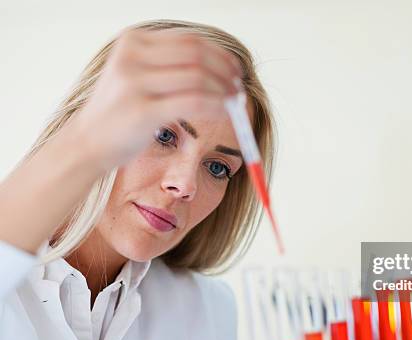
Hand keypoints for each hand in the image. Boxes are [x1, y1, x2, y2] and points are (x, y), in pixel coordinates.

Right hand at [63, 29, 241, 170]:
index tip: (235, 70)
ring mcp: (135, 82)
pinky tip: (225, 112)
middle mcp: (132, 56)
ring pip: (198, 77)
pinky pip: (194, 101)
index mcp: (133, 41)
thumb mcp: (137, 75)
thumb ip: (170, 65)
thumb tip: (220, 65)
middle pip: (196, 55)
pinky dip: (216, 105)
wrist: (87, 143)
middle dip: (225, 71)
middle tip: (239, 87)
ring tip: (235, 102)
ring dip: (224, 90)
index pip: (189, 40)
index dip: (219, 54)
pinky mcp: (142, 110)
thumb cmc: (119, 111)